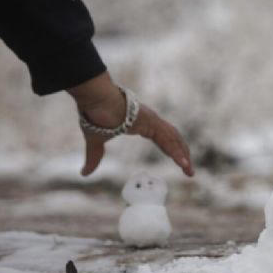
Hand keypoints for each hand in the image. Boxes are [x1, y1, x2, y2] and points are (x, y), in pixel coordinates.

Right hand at [67, 72, 193, 176]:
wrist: (95, 98)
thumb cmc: (94, 115)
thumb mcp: (95, 142)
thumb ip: (94, 158)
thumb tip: (84, 173)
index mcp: (142, 123)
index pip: (163, 139)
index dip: (171, 151)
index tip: (179, 161)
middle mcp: (151, 120)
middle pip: (173, 139)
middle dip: (182, 154)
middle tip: (189, 170)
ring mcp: (152, 119)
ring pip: (174, 139)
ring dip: (183, 155)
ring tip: (189, 171)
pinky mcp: (151, 121)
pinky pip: (167, 138)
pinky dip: (176, 151)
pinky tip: (182, 163)